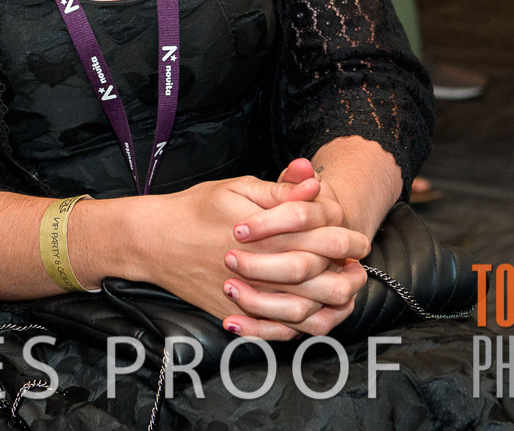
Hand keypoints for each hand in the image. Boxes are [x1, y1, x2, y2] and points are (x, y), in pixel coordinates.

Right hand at [127, 175, 366, 339]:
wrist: (154, 241)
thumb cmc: (196, 208)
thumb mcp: (238, 187)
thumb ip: (280, 189)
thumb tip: (314, 181)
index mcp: (271, 235)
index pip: (328, 241)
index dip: (351, 241)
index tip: (358, 240)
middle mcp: (265, 270)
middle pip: (327, 283)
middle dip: (350, 278)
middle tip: (357, 270)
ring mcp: (252, 297)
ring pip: (309, 313)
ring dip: (332, 306)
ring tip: (341, 294)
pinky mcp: (239, 315)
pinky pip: (278, 332)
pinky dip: (301, 328)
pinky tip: (310, 314)